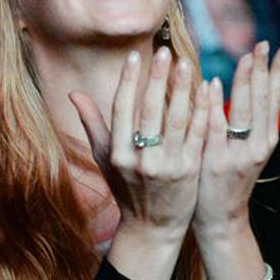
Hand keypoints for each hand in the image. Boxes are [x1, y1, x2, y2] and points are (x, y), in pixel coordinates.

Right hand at [70, 48, 209, 242]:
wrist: (152, 227)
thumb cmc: (126, 188)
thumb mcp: (104, 158)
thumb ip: (92, 123)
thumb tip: (72, 93)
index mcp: (117, 154)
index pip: (122, 109)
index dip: (129, 81)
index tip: (136, 56)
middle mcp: (140, 160)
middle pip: (150, 111)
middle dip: (157, 79)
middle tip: (164, 52)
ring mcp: (167, 166)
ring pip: (176, 120)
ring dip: (182, 89)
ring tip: (185, 63)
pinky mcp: (189, 171)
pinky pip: (197, 134)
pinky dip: (202, 110)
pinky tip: (206, 89)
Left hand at [194, 41, 279, 239]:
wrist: (221, 218)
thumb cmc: (229, 179)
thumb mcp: (247, 150)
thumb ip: (248, 121)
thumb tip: (248, 85)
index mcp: (267, 139)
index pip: (275, 98)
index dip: (279, 71)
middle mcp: (258, 144)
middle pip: (263, 100)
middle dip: (265, 69)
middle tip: (264, 43)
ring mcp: (238, 153)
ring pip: (244, 110)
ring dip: (245, 81)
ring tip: (248, 57)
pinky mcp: (216, 161)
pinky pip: (215, 127)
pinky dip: (216, 104)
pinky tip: (214, 84)